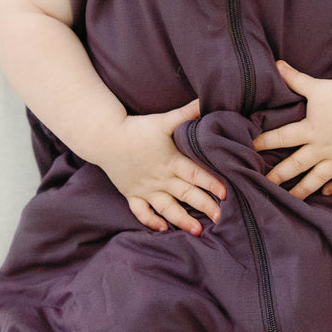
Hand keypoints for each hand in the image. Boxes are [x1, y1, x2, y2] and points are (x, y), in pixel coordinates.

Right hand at [94, 99, 225, 235]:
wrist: (105, 137)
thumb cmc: (137, 128)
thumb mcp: (164, 120)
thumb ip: (187, 113)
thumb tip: (207, 101)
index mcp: (171, 161)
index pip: (195, 174)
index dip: (211, 183)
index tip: (226, 193)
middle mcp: (160, 178)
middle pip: (186, 194)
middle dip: (205, 206)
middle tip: (221, 217)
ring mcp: (146, 188)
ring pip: (167, 208)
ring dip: (182, 220)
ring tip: (198, 230)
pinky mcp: (132, 194)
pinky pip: (142, 212)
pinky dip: (152, 222)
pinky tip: (164, 229)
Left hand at [252, 60, 331, 198]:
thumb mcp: (317, 86)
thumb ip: (295, 79)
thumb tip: (277, 64)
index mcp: (310, 129)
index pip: (281, 138)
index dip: (264, 143)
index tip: (249, 149)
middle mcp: (323, 146)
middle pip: (296, 165)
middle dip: (278, 176)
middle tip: (263, 185)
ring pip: (318, 178)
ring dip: (303, 190)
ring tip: (290, 199)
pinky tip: (326, 193)